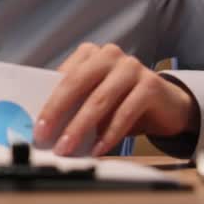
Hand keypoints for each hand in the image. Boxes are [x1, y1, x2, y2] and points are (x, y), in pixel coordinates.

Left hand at [33, 43, 199, 155]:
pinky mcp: (151, 84)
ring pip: (99, 99)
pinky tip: (98, 149)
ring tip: (67, 147)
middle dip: (58, 113)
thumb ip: (74, 104)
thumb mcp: (95, 98)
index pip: (63, 77)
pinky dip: (109, 134)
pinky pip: (125, 112)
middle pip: (77, 84)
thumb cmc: (122, 102)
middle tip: (45, 137)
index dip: (48, 103)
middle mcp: (110, 55)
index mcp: (90, 54)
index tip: (36, 126)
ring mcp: (132, 67)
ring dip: (80, 127)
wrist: (167, 106)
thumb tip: (46, 128)